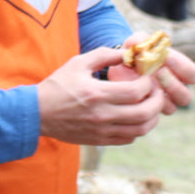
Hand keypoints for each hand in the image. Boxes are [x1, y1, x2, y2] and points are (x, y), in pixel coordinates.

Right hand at [36, 48, 166, 145]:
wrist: (37, 113)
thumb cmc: (57, 85)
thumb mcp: (78, 63)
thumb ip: (105, 55)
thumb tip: (129, 53)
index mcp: (97, 94)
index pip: (137, 91)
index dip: (149, 83)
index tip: (148, 76)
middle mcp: (102, 115)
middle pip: (145, 113)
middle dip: (157, 101)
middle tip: (156, 91)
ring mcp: (102, 131)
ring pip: (141, 130)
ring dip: (152, 117)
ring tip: (151, 106)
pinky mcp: (99, 140)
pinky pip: (129, 139)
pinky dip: (138, 129)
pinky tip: (135, 118)